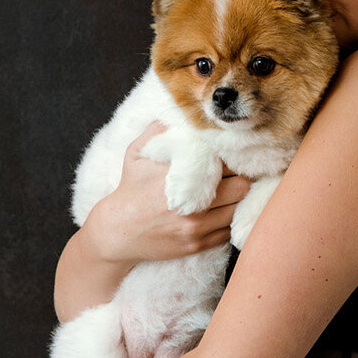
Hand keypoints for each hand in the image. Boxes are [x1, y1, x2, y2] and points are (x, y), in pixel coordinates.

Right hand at [82, 125, 250, 270]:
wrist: (117, 231)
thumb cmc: (130, 189)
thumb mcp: (137, 154)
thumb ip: (157, 131)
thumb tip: (178, 113)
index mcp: (179, 176)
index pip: (224, 163)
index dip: (230, 158)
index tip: (230, 157)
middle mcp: (190, 204)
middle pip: (240, 187)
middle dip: (240, 179)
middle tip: (235, 175)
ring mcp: (195, 227)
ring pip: (238, 210)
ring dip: (237, 201)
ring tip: (230, 193)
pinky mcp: (196, 244)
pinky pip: (228, 232)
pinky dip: (228, 221)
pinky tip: (221, 213)